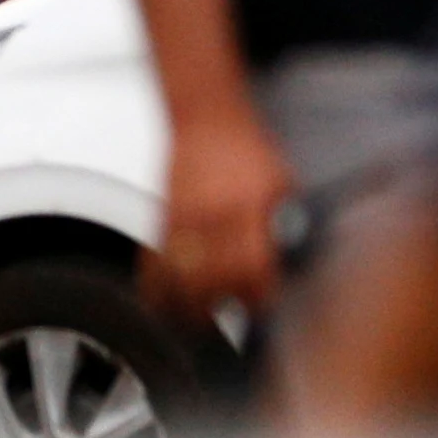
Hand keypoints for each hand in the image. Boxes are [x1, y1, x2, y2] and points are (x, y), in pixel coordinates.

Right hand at [144, 99, 293, 318]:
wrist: (204, 114)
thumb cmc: (245, 146)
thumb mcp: (279, 181)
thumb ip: (279, 221)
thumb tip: (283, 260)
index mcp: (247, 206)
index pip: (251, 265)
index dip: (256, 293)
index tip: (260, 304)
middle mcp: (213, 214)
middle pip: (212, 278)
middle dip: (220, 306)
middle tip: (228, 318)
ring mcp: (184, 216)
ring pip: (179, 275)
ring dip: (185, 304)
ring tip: (195, 323)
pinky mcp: (163, 215)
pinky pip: (154, 259)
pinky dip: (156, 285)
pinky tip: (161, 301)